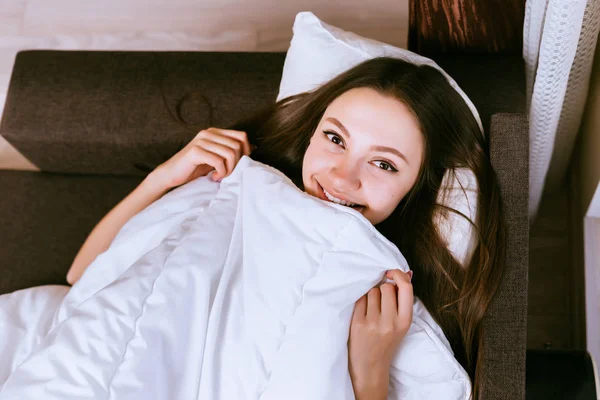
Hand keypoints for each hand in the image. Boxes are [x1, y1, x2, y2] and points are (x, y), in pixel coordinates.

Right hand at [150, 127, 251, 189]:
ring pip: (230, 153)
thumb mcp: (216, 158)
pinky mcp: (195, 151)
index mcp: (215, 132)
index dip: (246, 151)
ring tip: (221, 176)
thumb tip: (253, 148)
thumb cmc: (195, 167)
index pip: (241, 136)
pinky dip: (221, 172)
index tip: (238, 165)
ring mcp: (201, 141)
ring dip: (229, 169)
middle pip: (237, 146)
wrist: (171, 174)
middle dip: (237, 163)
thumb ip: (230, 151)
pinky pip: (219, 161)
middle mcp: (208, 133)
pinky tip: (214, 177)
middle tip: (228, 174)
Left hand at [348, 269, 412, 398]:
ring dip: (370, 295)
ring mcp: (374, 323)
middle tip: (379, 302)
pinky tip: (362, 313)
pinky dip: (360, 302)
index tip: (390, 273)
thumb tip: (407, 272)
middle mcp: (391, 322)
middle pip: (386, 287)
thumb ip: (403, 299)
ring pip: (371, 291)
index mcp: (405, 321)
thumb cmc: (386, 342)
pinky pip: (359, 299)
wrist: (370, 367)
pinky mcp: (358, 324)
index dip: (398, 275)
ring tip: (370, 310)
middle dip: (381, 289)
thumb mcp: (400, 323)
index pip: (406, 288)